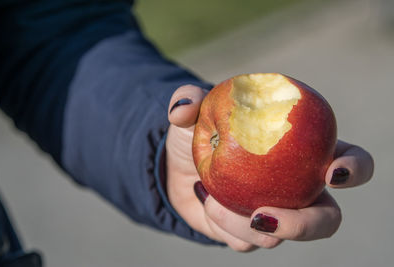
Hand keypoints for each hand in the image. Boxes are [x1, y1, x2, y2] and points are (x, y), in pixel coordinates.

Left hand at [166, 85, 373, 251]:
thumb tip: (183, 108)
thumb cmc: (198, 136)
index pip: (347, 160)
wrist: (176, 169)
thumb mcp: (194, 114)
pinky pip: (245, 242)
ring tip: (211, 199)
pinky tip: (207, 204)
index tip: (332, 171)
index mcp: (303, 153)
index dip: (353, 168)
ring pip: (278, 238)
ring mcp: (276, 216)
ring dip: (239, 221)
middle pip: (326, 219)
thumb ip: (189, 100)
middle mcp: (297, 189)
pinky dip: (223, 225)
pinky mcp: (251, 236)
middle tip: (265, 215)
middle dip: (304, 225)